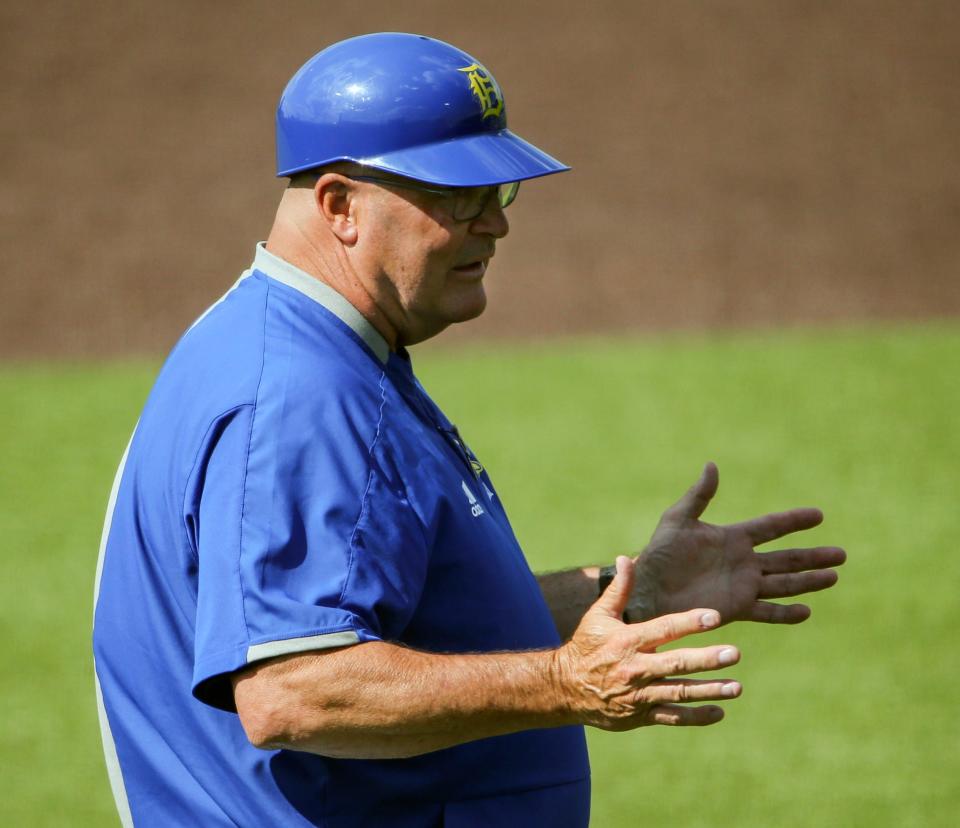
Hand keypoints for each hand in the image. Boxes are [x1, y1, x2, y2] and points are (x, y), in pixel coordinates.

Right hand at [557, 556, 741, 729]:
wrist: (565, 687)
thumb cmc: (587, 646)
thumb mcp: (599, 614)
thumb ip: (619, 588)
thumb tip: (625, 557)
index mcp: (628, 640)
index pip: (663, 628)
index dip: (690, 622)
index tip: (715, 617)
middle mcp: (635, 668)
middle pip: (677, 663)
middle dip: (707, 659)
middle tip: (734, 654)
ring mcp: (639, 694)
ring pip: (679, 692)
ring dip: (710, 690)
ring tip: (736, 687)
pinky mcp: (640, 715)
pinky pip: (672, 717)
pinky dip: (696, 716)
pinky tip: (718, 711)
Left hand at [631, 463, 845, 624]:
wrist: (647, 589)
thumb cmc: (658, 554)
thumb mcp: (678, 519)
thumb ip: (699, 495)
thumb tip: (712, 465)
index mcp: (733, 538)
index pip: (771, 527)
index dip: (794, 521)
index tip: (818, 515)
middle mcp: (743, 562)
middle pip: (787, 558)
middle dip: (813, 556)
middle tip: (842, 554)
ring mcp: (742, 586)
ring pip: (784, 583)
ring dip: (808, 581)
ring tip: (833, 577)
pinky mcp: (736, 608)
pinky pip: (766, 611)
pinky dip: (785, 613)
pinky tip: (806, 611)